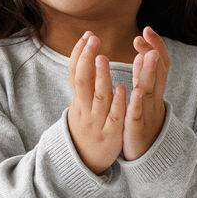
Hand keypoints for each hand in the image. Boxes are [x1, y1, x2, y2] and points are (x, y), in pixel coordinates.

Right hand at [65, 32, 126, 174]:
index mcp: (78, 100)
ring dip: (101, 77)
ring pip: (98, 97)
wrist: (84, 162)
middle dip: (86, 59)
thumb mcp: (79, 105)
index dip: (79, 54)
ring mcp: (97, 121)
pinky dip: (116, 102)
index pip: (75, 73)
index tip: (87, 35)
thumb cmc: (86, 127)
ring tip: (102, 58)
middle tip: (93, 39)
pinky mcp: (110, 134)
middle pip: (82, 81)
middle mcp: (84, 108)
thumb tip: (83, 55)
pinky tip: (121, 88)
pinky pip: (113, 116)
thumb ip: (83, 83)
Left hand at [121, 25, 168, 160]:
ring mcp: (147, 113)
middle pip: (158, 73)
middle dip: (153, 53)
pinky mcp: (138, 128)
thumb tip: (145, 54)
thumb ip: (144, 76)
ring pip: (150, 90)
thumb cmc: (143, 122)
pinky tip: (136, 91)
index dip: (155, 46)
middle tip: (144, 35)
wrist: (147, 155)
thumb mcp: (144, 97)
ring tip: (148, 55)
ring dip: (149, 72)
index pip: (159, 63)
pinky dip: (138, 102)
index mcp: (154, 90)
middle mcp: (154, 99)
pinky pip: (139, 114)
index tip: (146, 29)